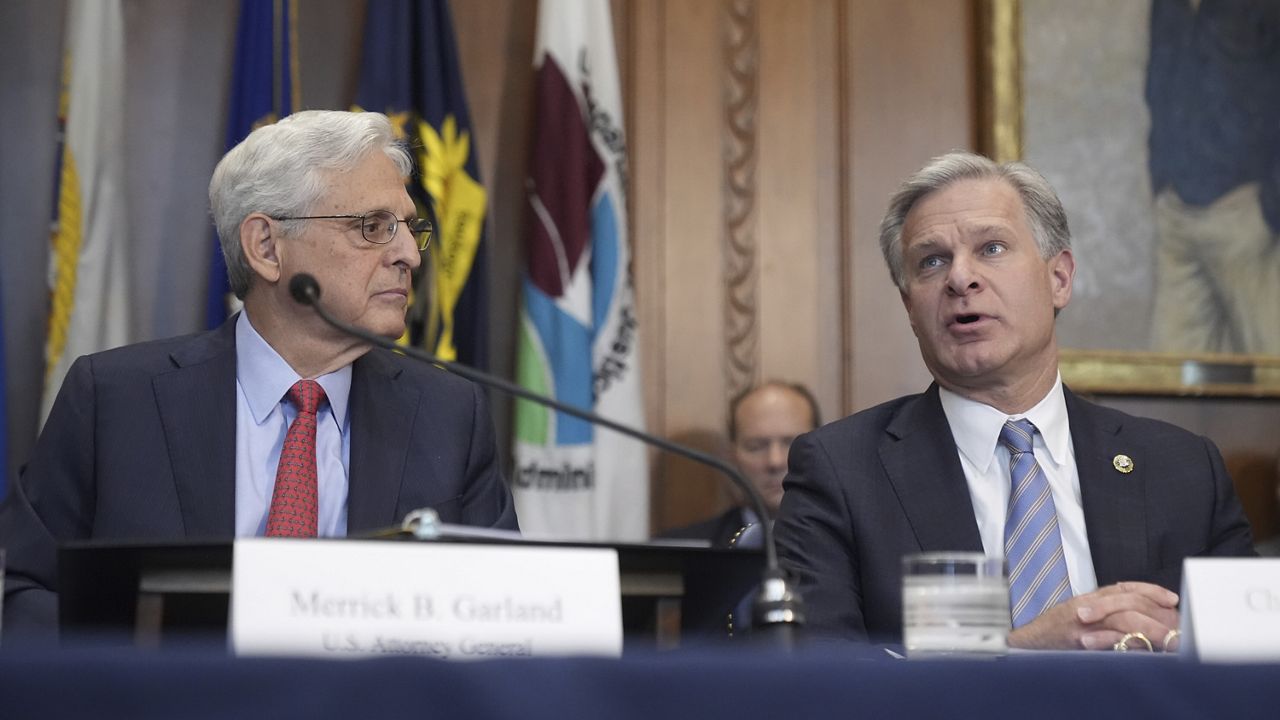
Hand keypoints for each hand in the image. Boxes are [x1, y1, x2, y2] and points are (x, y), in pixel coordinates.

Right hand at [1006, 581, 1179, 650]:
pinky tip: (1140, 647)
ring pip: (1121, 617)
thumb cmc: (1054, 635)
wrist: (1026, 643)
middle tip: (1175, 625)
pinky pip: (1105, 637)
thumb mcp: (1082, 619)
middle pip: (1127, 600)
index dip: (1150, 590)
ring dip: (1147, 628)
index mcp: (1091, 598)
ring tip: (1165, 640)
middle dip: (1155, 612)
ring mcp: (1081, 620)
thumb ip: (1106, 616)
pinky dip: (1124, 641)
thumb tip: (1141, 624)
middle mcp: (1087, 604)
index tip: (1171, 599)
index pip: (1125, 587)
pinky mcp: (1076, 637)